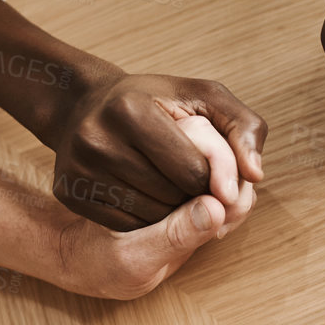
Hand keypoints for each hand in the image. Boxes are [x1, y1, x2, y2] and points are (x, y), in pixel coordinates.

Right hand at [52, 115, 252, 299]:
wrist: (86, 105)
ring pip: (151, 217)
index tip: (217, 175)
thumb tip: (255, 174)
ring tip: (171, 185)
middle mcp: (97, 138)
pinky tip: (148, 196)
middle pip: (173, 196)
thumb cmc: (156, 102)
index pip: (194, 171)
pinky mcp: (69, 192)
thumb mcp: (205, 97)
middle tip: (192, 179)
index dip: (214, 179)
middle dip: (194, 194)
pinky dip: (148, 220)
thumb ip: (245, 127)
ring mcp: (79, 168)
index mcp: (131, 109)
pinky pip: (127, 226)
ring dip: (174, 211)